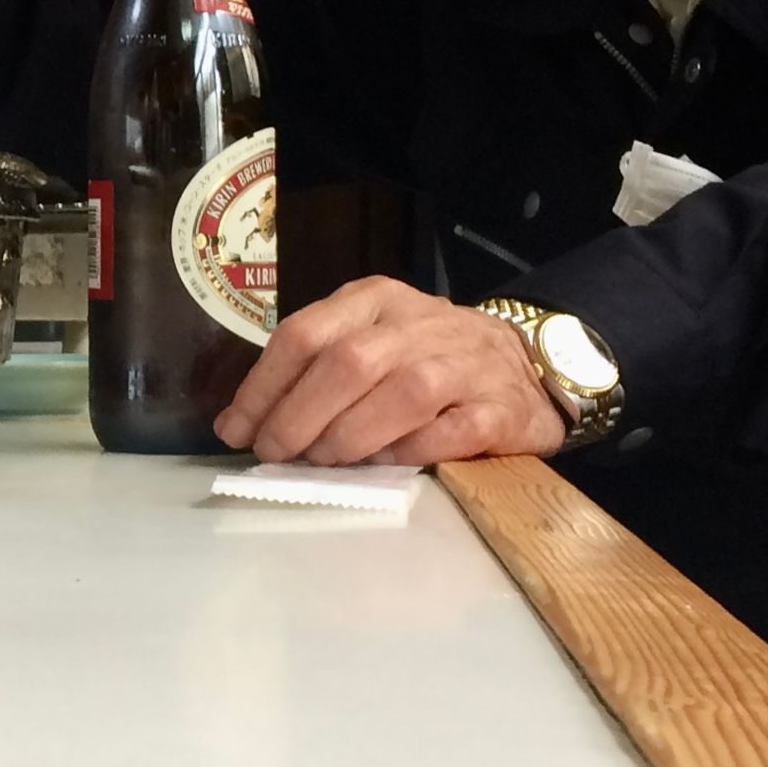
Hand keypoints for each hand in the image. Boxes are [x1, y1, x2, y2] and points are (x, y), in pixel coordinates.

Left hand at [215, 278, 565, 466]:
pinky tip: (386, 465)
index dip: (262, 387)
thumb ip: (310, 374)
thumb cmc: (429, 359)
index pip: (303, 334)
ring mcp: (463, 363)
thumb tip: (240, 425)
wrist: (530, 366)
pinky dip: (410, 452)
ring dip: (349, 436)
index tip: (237, 431)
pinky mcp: (499, 408)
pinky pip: (449, 432)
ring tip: (325, 462)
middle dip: (298, 416)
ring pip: (399, 393)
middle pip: (346, 363)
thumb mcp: (369, 342)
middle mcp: (417, 323)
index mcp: (373, 301)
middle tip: (275, 455)